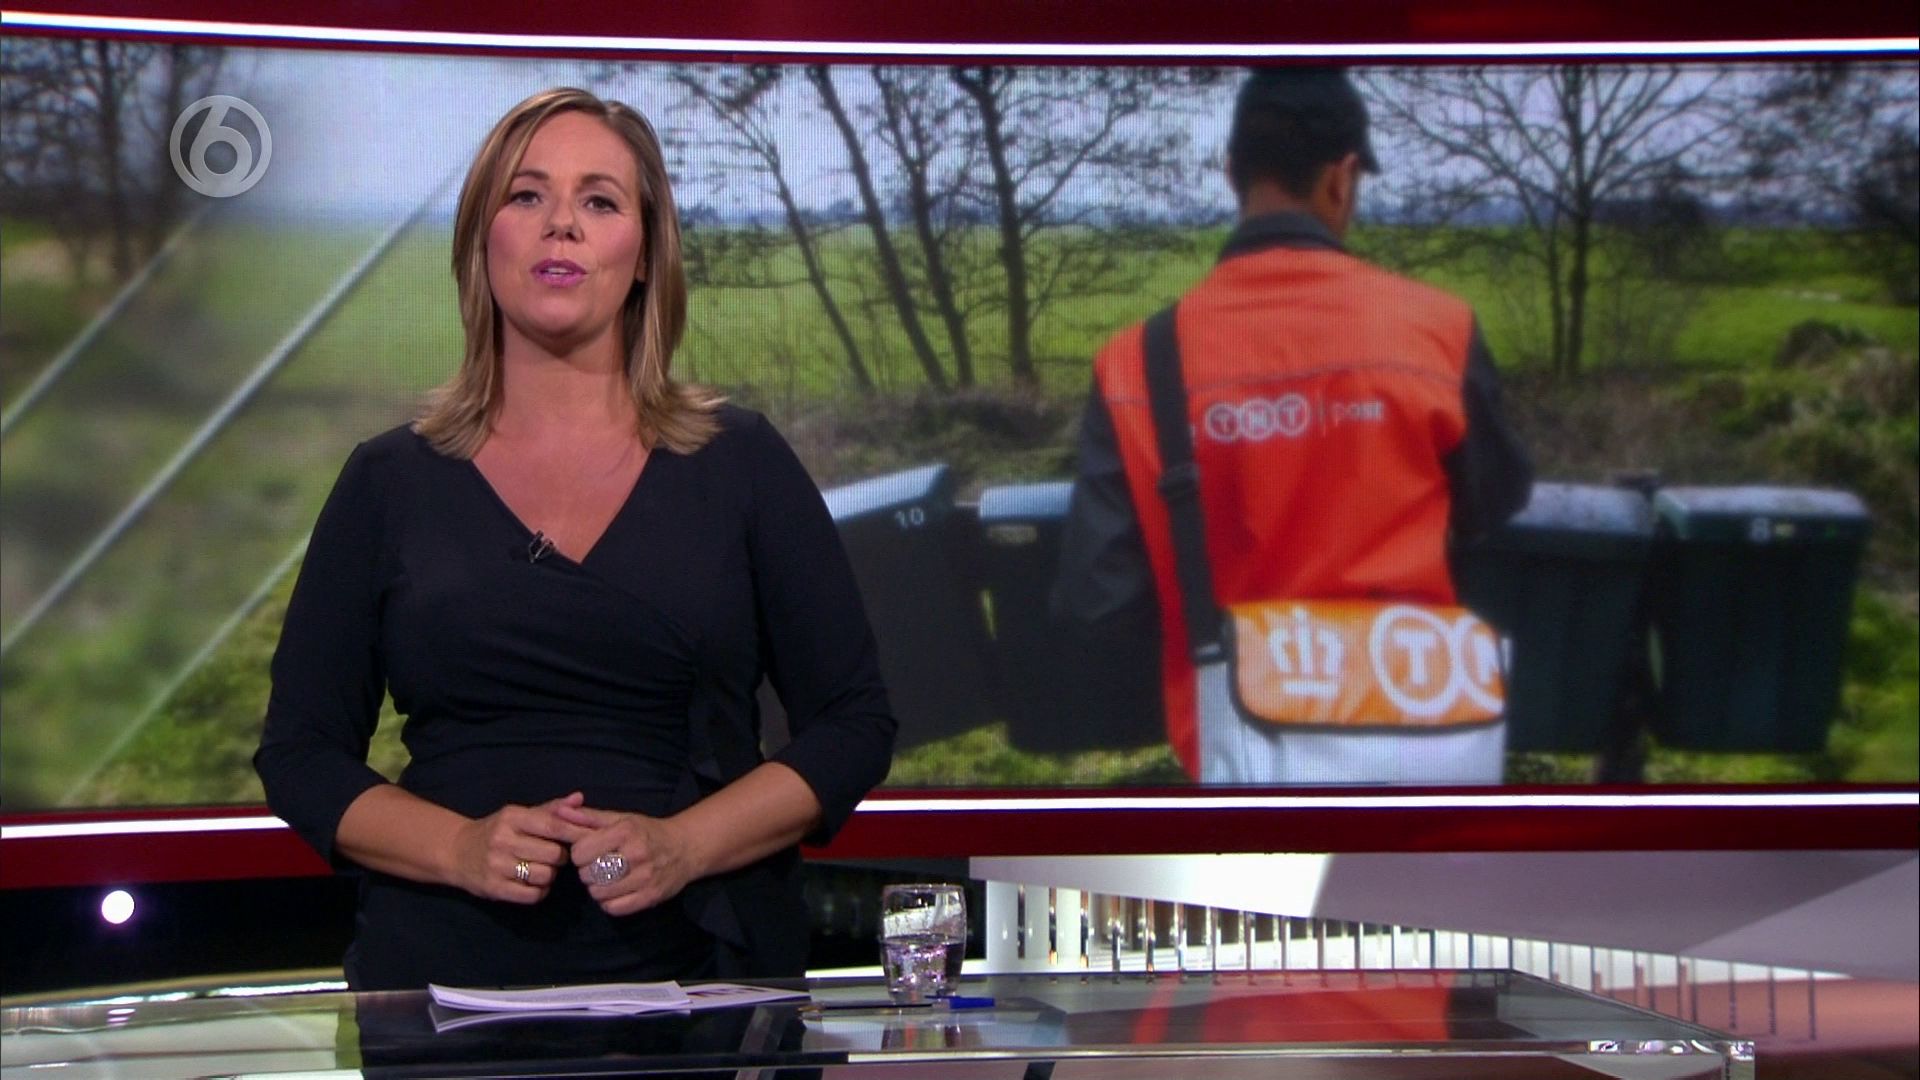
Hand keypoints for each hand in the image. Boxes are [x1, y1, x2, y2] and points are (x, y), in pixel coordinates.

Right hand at [449, 791, 589, 903]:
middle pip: (554, 854)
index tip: (588, 839)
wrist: (456, 851)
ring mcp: (496, 865)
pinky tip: (533, 884)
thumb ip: (550, 809)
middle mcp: (502, 840)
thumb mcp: (519, 814)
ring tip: (542, 869)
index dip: (575, 834)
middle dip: (561, 857)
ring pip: (545, 876)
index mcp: (512, 817)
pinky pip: (532, 895)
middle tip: (554, 856)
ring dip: (550, 875)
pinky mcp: (493, 888)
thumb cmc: (496, 830)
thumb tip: (579, 798)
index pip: (553, 826)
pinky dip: (539, 891)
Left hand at [558, 803, 697, 916]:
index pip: (580, 852)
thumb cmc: (646, 831)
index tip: (589, 852)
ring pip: (598, 893)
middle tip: (598, 866)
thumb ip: (588, 817)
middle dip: (587, 871)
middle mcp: (636, 854)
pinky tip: (616, 892)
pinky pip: (613, 908)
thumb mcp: (620, 818)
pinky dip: (609, 902)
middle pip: (587, 874)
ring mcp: (645, 877)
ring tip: (607, 879)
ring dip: (597, 888)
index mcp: (625, 831)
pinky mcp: (650, 897)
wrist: (685, 848)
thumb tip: (560, 811)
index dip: (579, 854)